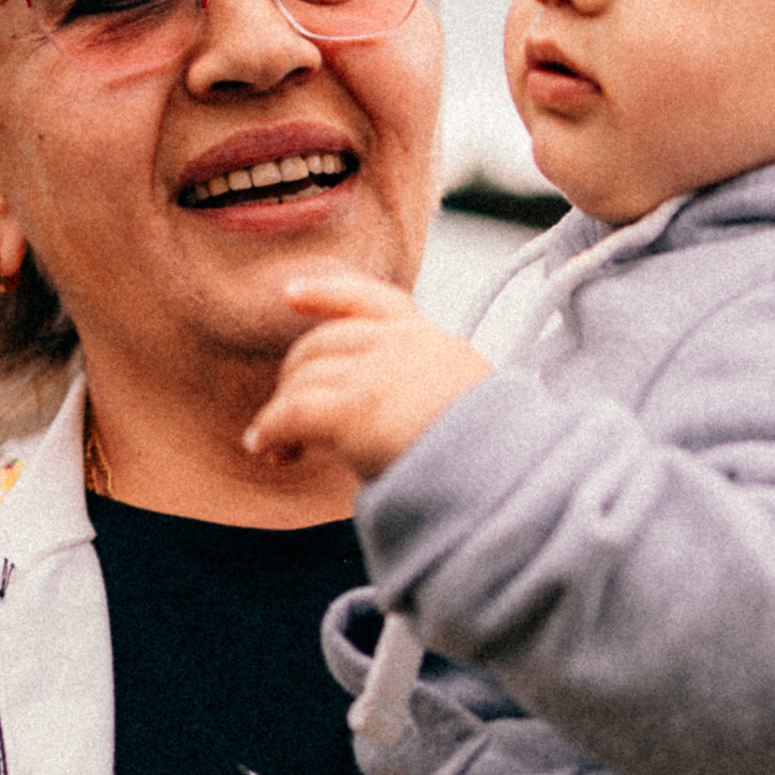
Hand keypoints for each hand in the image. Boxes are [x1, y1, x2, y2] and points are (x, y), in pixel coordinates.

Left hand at [242, 273, 489, 477]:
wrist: (507, 481)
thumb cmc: (492, 462)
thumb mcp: (468, 405)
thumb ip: (428, 394)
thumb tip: (393, 419)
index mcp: (434, 343)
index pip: (375, 300)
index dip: (326, 292)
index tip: (290, 293)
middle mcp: (404, 345)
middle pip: (324, 342)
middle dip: (296, 375)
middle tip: (286, 416)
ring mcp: (378, 372)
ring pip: (303, 376)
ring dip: (281, 410)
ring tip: (277, 447)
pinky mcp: (355, 408)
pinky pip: (291, 412)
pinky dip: (271, 430)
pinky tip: (268, 449)